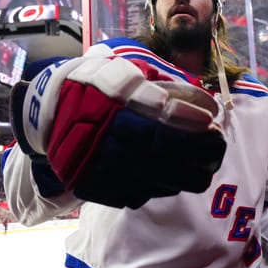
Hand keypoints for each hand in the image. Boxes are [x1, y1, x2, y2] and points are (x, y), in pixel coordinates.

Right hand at [11, 56, 225, 207]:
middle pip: (158, 151)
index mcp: (107, 99)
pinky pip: (135, 194)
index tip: (212, 122)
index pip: (156, 115)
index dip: (189, 122)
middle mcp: (99, 133)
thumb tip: (208, 106)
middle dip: (197, 153)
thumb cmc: (98, 87)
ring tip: (205, 168)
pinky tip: (172, 179)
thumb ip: (166, 88)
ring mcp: (94, 164)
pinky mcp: (91, 187)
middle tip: (218, 150)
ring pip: (151, 178)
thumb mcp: (127, 73)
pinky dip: (159, 187)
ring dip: (185, 175)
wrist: (48, 114)